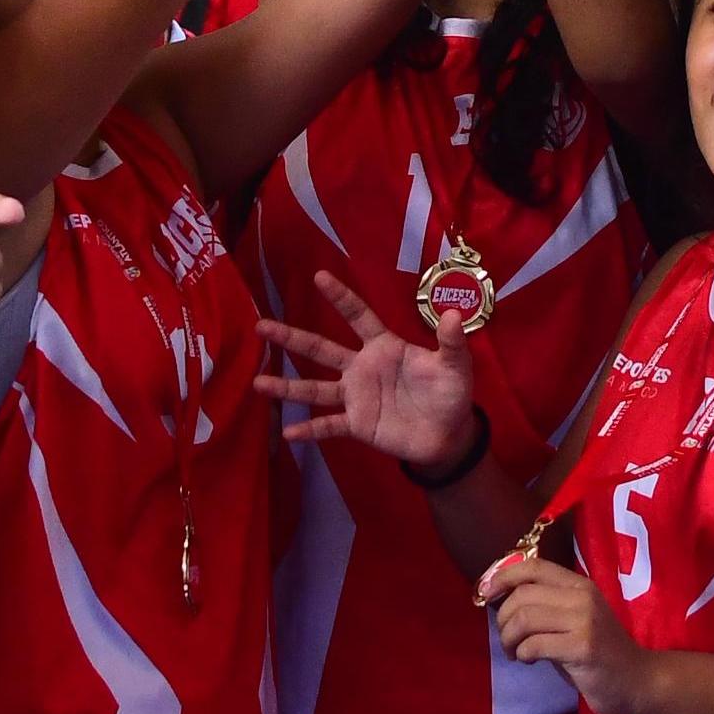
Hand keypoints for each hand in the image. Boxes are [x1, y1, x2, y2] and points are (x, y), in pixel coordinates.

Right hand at [254, 270, 480, 472]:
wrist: (447, 436)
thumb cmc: (450, 394)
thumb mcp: (456, 366)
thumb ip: (452, 342)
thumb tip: (455, 314)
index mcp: (384, 347)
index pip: (358, 316)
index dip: (340, 297)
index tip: (319, 276)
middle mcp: (361, 368)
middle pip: (321, 349)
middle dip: (291, 337)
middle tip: (261, 325)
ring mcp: (356, 397)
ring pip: (314, 389)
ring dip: (287, 387)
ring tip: (257, 382)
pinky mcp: (357, 424)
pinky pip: (328, 426)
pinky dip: (309, 431)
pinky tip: (287, 433)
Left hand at [490, 558, 654, 713]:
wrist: (638, 681)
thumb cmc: (601, 652)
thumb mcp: (575, 619)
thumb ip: (546, 606)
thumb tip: (502, 599)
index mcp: (579, 585)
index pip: (534, 566)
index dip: (503, 575)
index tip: (486, 593)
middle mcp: (582, 596)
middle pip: (523, 594)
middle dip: (503, 618)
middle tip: (506, 639)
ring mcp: (584, 620)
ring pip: (525, 618)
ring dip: (509, 638)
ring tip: (514, 652)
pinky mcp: (583, 647)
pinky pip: (535, 644)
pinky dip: (523, 653)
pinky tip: (529, 660)